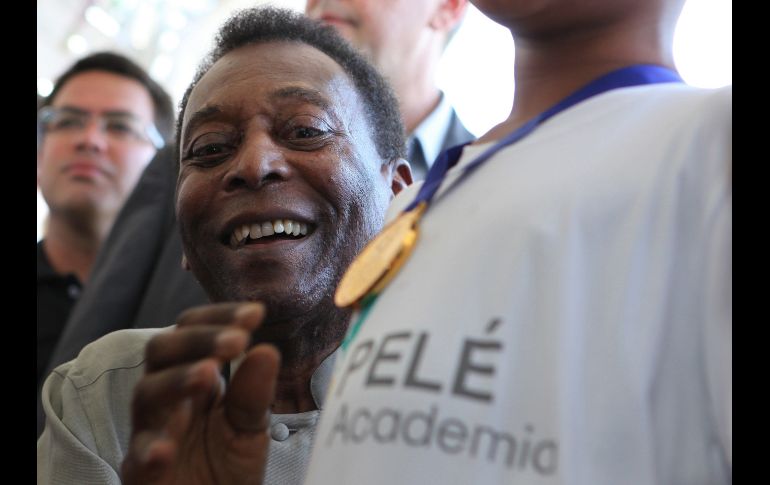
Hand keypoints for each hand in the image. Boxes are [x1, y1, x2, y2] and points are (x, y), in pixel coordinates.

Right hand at [121, 302, 279, 484]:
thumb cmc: (225, 466)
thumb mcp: (250, 427)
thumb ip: (255, 393)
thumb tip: (267, 349)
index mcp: (194, 379)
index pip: (194, 331)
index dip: (219, 317)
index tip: (255, 313)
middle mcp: (168, 398)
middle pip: (162, 350)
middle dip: (198, 339)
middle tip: (237, 340)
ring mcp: (151, 430)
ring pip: (146, 393)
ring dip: (177, 380)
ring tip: (208, 374)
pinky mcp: (141, 471)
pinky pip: (137, 455)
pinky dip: (149, 448)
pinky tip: (167, 447)